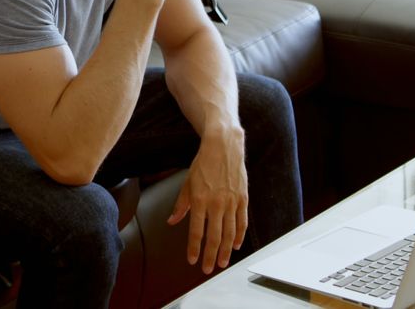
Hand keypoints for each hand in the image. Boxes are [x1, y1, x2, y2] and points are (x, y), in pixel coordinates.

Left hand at [167, 125, 247, 273]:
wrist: (223, 146)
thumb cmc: (203, 163)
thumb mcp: (187, 183)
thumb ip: (181, 205)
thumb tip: (172, 221)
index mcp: (199, 200)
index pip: (196, 231)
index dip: (194, 248)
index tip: (192, 260)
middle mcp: (216, 203)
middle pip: (214, 236)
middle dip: (211, 255)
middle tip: (209, 269)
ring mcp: (231, 201)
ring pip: (229, 233)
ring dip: (226, 250)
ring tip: (223, 262)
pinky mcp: (242, 198)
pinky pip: (242, 222)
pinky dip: (239, 235)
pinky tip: (235, 244)